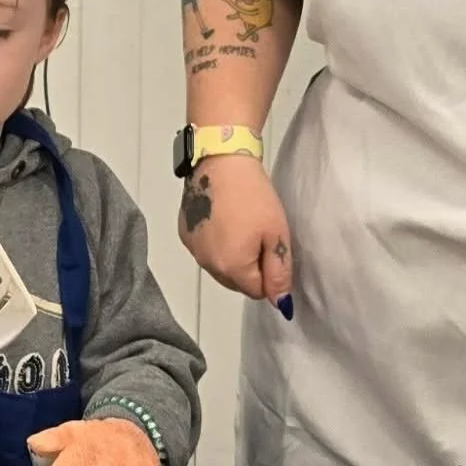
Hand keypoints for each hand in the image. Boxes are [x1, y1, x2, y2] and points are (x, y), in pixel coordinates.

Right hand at [177, 154, 293, 317]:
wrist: (221, 161)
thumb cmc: (253, 196)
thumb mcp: (277, 235)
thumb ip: (279, 274)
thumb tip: (280, 304)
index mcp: (232, 268)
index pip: (257, 292)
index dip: (268, 273)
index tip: (271, 247)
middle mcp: (207, 265)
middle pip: (236, 283)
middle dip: (249, 267)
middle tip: (258, 235)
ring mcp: (193, 250)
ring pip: (220, 268)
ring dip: (232, 256)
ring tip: (240, 225)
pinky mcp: (184, 234)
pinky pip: (205, 251)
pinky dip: (216, 243)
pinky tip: (223, 220)